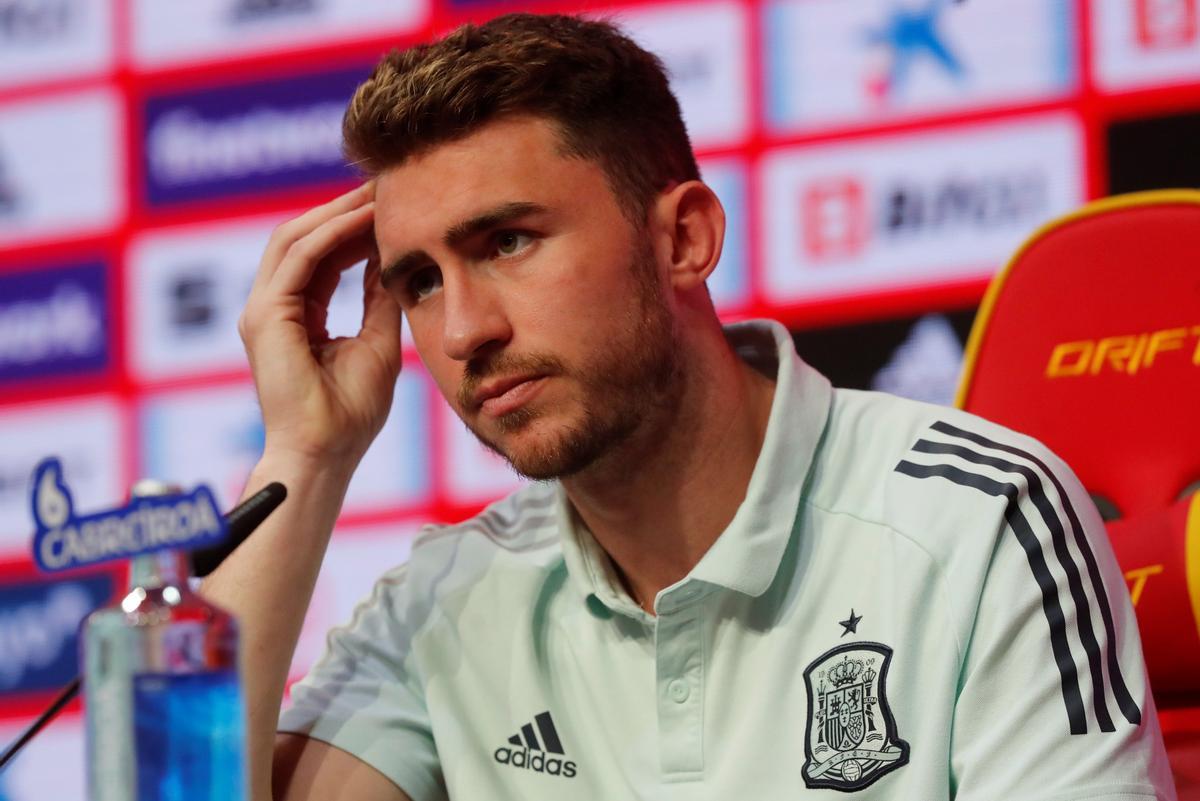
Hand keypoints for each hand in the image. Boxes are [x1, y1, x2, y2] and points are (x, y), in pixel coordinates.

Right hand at [238, 182, 402, 469]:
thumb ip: (378, 299)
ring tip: (377, 193)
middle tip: (384, 185)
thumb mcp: (378, 342)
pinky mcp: (265, 318)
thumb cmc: (350, 412)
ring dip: (338, 213)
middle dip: (343, 209)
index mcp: (296, 315)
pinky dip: (331, 235)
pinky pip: (298, 260)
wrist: (325, 453)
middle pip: (304, 238)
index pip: (321, 255)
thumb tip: (392, 259)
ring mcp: (262, 311)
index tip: (390, 206)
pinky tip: (363, 220)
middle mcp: (273, 307)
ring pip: (295, 239)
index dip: (352, 227)